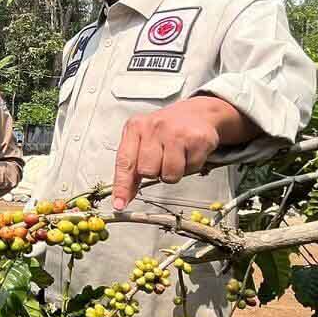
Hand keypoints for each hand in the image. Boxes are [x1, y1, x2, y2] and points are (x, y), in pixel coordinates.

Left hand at [112, 97, 231, 209]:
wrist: (198, 113)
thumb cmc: (167, 129)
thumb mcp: (142, 141)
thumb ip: (131, 167)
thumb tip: (123, 196)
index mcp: (135, 128)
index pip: (124, 162)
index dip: (122, 186)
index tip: (120, 203)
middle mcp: (153, 127)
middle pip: (147, 171)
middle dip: (154, 172)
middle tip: (161, 160)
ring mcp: (175, 132)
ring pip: (169, 174)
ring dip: (173, 172)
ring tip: (176, 157)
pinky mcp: (196, 139)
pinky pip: (190, 168)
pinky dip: (191, 166)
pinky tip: (189, 152)